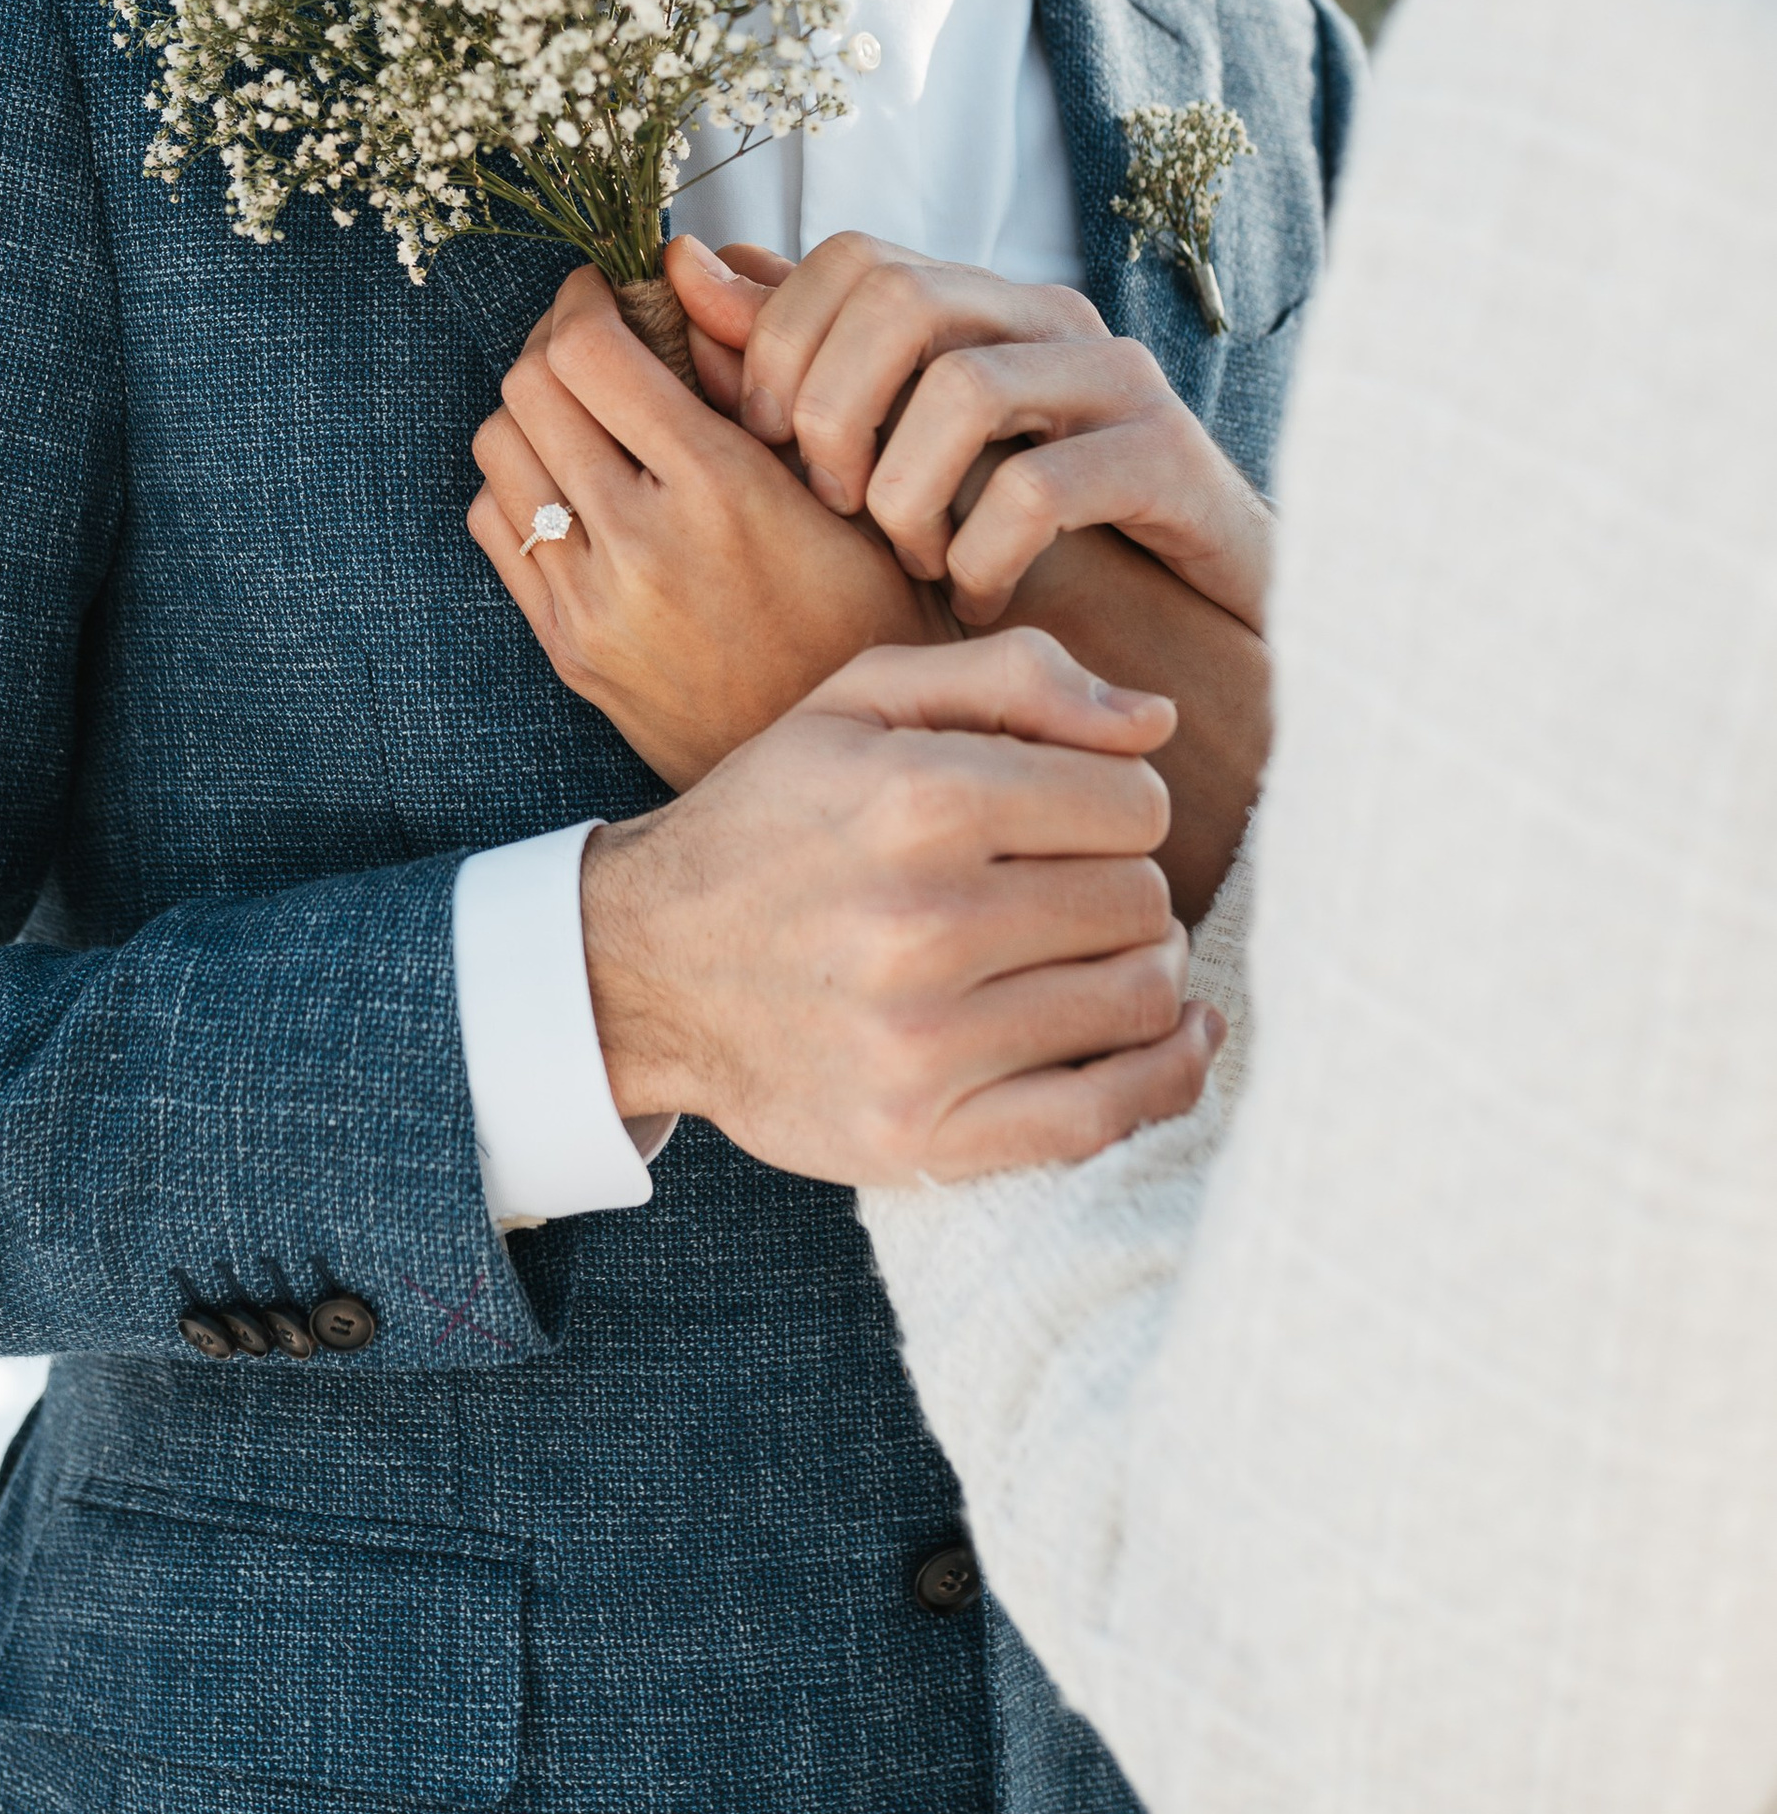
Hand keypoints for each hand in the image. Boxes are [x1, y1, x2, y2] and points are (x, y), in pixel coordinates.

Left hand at [468, 266, 945, 788]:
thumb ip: (755, 381)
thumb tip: (678, 277)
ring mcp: (594, 602)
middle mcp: (645, 543)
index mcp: (722, 488)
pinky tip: (573, 486)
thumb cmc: (865, 610)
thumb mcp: (841, 486)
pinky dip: (520, 487)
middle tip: (589, 340)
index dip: (584, 299)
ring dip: (530, 414)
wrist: (843, 771)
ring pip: (499, 452)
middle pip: (528, 388)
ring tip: (581, 413)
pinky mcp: (568, 648)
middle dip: (551, 345)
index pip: (589, 351)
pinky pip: (497, 529)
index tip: (605, 290)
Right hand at [580, 631, 1218, 1183]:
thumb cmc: (771, 820)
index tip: (1075, 816)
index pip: (1133, 801)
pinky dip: (1166, 1075)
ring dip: (1143, 972)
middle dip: (1125, 885)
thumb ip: (1013, 677)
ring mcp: (921, 1042)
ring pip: (1139, 999)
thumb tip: (1159, 721)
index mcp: (915, 799)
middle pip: (1141, 900)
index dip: (1121, 800)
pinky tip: (1172, 1037)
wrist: (642, 968)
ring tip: (1092, 955)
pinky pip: (1106, 1115)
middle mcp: (921, 921)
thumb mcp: (859, 703)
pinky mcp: (920, 1137)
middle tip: (1071, 890)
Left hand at [665, 229, 1273, 631]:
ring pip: (966, 389)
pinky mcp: (1167, 460)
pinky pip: (1041, 489)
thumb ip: (802, 365)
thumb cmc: (1022, 534)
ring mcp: (1117, 382)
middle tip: (832, 505)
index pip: (854, 256)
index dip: (785, 344)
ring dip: (906, 496)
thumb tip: (686, 270)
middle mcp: (1049, 318)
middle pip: (903, 299)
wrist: (1192, 619)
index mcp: (980, 301)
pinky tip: (973, 598)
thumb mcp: (899, 449)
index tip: (766, 442)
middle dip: (835, 413)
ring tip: (909, 560)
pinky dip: (982, 559)